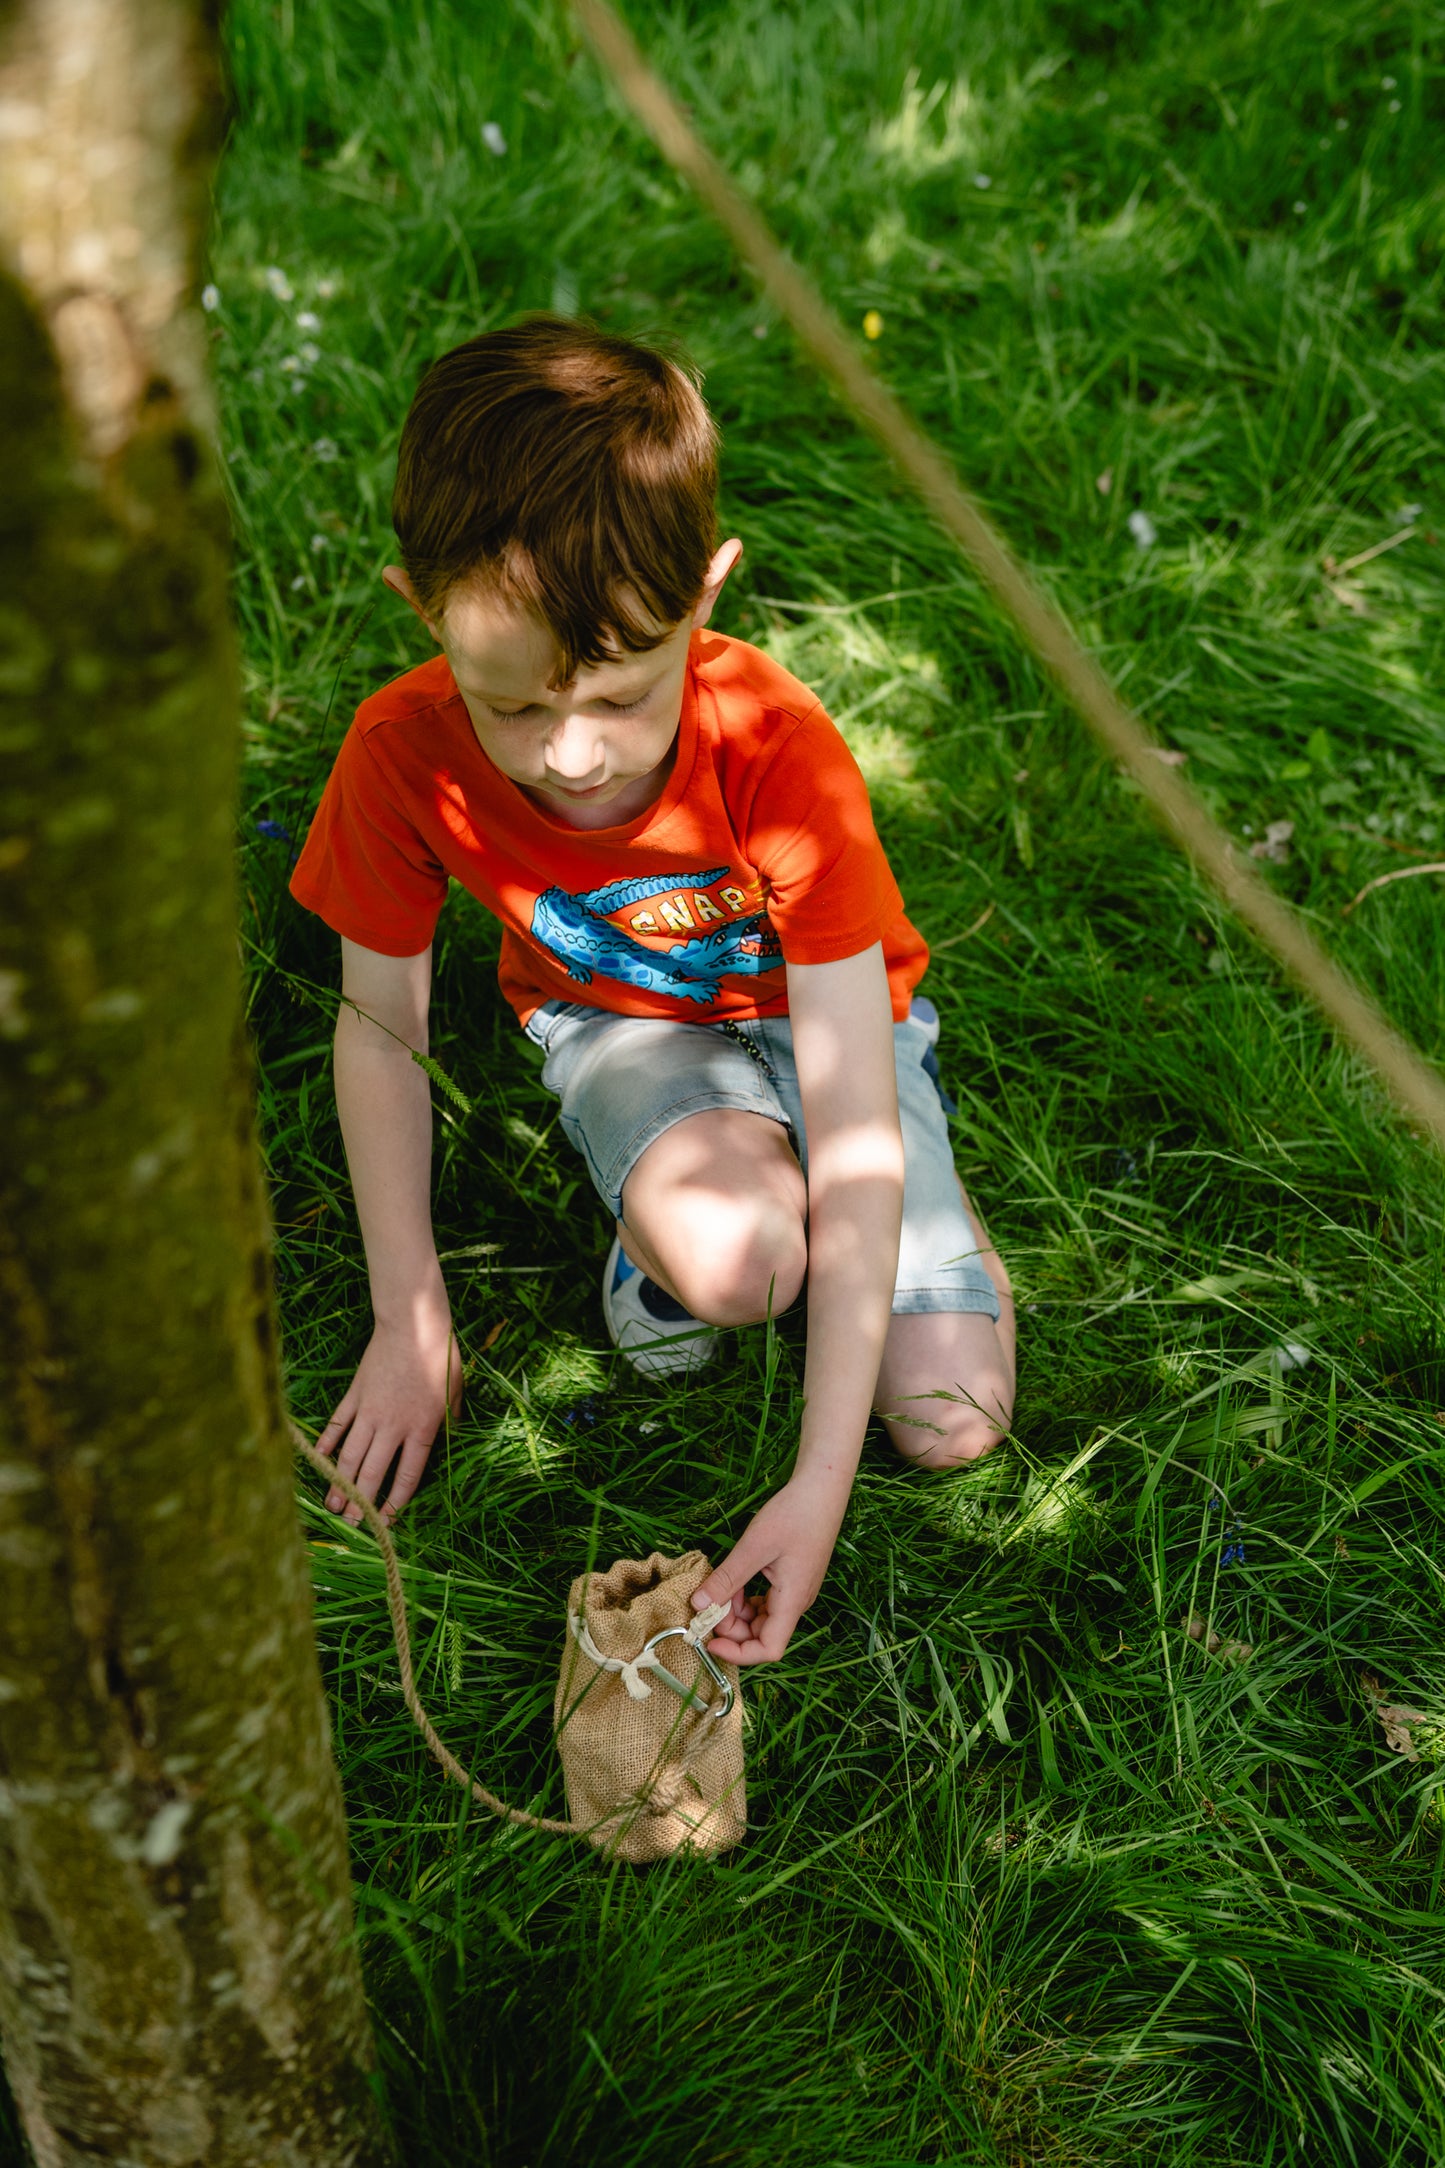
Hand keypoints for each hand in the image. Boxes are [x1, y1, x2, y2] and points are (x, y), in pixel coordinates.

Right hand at [314, 1309, 460, 1525]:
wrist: (413, 1325)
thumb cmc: (440, 1356)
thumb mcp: (455, 1390)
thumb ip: (450, 1419)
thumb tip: (452, 1436)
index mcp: (422, 1429)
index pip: (407, 1476)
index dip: (395, 1502)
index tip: (386, 1521)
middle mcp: (393, 1426)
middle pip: (373, 1473)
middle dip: (361, 1502)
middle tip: (351, 1524)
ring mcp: (369, 1411)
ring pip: (350, 1455)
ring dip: (340, 1482)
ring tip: (332, 1506)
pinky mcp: (354, 1396)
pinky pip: (337, 1425)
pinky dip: (326, 1444)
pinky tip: (319, 1461)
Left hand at [689, 1476, 845, 1664]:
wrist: (821, 1489)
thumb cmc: (794, 1515)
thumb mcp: (754, 1547)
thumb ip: (727, 1579)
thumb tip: (698, 1605)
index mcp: (793, 1601)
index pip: (769, 1649)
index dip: (739, 1653)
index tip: (710, 1640)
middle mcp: (797, 1603)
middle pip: (761, 1635)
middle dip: (731, 1627)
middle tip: (708, 1603)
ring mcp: (795, 1592)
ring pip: (761, 1619)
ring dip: (736, 1611)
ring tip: (721, 1586)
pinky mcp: (791, 1580)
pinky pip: (765, 1602)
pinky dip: (745, 1597)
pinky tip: (734, 1579)